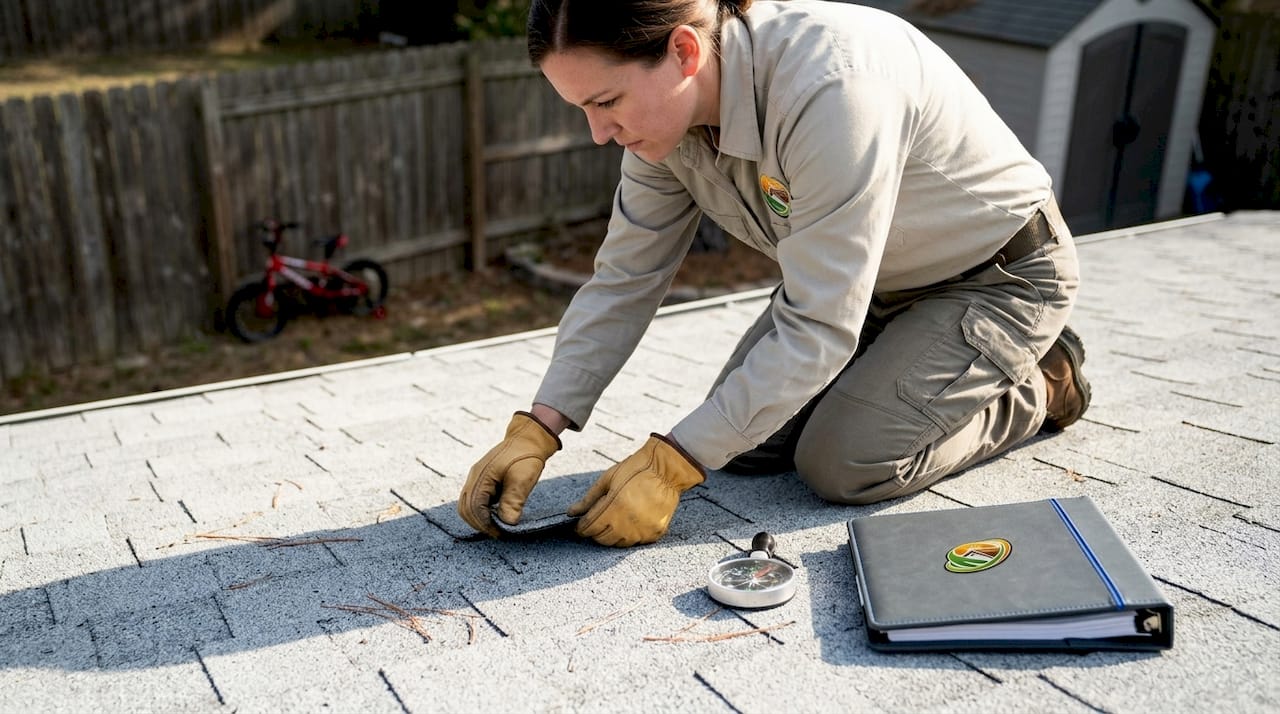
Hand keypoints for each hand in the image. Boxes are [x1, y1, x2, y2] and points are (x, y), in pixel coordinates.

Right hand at [458, 412, 560, 536]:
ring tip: (496, 526)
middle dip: (479, 523)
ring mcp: (476, 478)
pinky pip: (475, 499)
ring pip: (467, 505)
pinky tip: (496, 514)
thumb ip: (513, 500)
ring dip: (479, 518)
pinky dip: (482, 511)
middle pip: (465, 508)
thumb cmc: (526, 456)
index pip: (474, 507)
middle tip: (498, 533)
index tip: (500, 533)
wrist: (528, 439)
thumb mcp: (523, 478)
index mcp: (481, 476)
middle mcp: (474, 477)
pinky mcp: (482, 480)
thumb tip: (507, 523)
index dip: (485, 523)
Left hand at [569, 434, 704, 546]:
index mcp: (614, 507)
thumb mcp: (608, 479)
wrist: (666, 470)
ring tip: (613, 522)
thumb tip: (571, 512)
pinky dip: (629, 536)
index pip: (590, 527)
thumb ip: (589, 499)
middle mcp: (628, 523)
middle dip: (595, 532)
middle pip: (602, 539)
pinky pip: (636, 542)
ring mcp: (643, 530)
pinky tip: (629, 523)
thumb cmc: (636, 470)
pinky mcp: (654, 533)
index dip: (581, 528)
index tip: (579, 526)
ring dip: (612, 535)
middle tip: (596, 522)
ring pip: (619, 543)